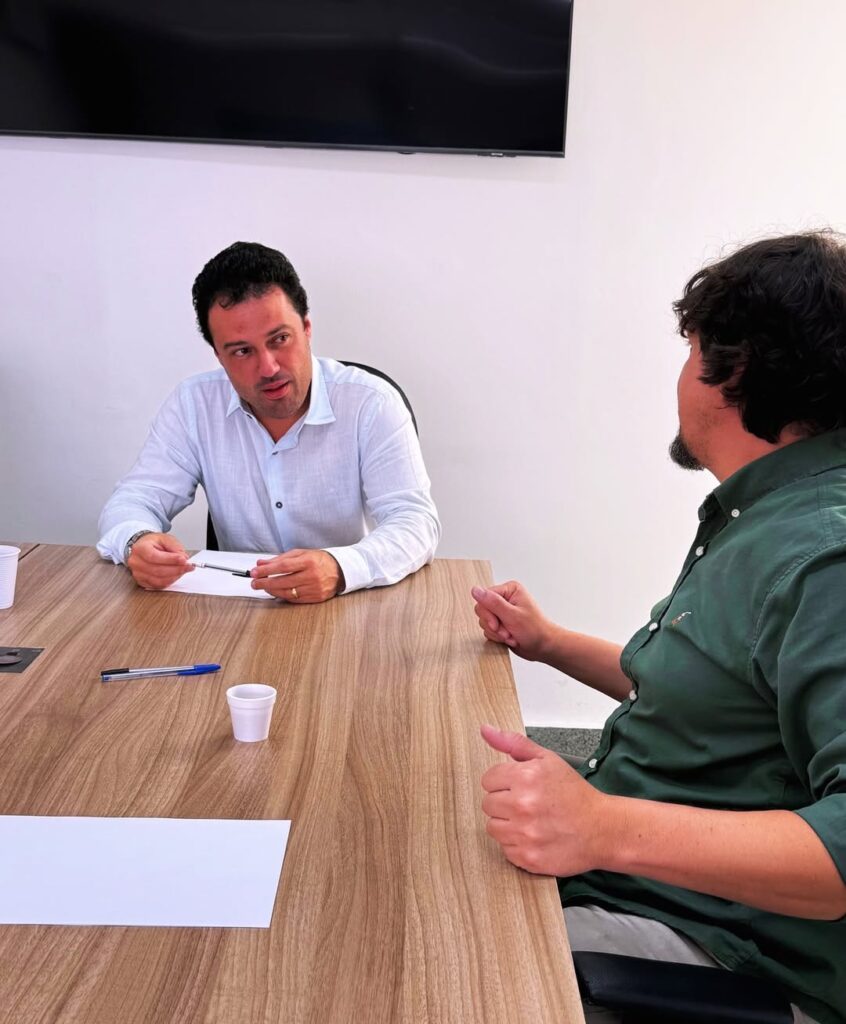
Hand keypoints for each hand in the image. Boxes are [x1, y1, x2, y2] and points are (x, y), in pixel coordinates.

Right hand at [127, 532, 193, 589]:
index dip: (170, 560)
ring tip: (184, 570)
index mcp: (140, 548)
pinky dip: (170, 581)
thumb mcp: (166, 539)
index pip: (154, 557)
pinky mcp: (142, 582)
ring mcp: (138, 573)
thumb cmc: (154, 543)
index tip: (184, 560)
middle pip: (157, 570)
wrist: (144, 547)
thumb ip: (175, 547)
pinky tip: (176, 575)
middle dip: (176, 569)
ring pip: (159, 580)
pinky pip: (158, 585)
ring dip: (175, 576)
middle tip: (188, 566)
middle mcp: (136, 562)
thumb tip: (183, 559)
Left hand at [250, 549, 342, 603]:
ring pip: (287, 592)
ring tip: (263, 586)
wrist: (340, 570)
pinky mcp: (315, 598)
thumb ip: (280, 558)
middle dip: (265, 582)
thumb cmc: (319, 560)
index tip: (254, 572)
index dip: (266, 570)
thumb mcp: (300, 554)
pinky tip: (276, 592)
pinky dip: (283, 596)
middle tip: (254, 582)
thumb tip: (261, 563)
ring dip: (272, 590)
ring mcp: (314, 588)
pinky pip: (294, 599)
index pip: (282, 567)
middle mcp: (312, 575)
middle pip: (282, 581)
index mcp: (308, 561)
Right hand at [471, 581, 554, 660]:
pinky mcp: (500, 624)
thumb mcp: (513, 615)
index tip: (496, 625)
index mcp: (509, 590)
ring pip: (485, 622)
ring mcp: (502, 612)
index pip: (485, 597)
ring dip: (497, 633)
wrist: (544, 647)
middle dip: (493, 625)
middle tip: (506, 632)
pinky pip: (488, 630)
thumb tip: (475, 590)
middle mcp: (505, 599)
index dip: (488, 613)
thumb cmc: (536, 629)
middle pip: (483, 610)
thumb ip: (493, 602)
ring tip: (511, 636)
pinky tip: (510, 638)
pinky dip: (497, 637)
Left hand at [480, 724, 608, 876]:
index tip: (520, 787)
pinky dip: (517, 844)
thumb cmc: (575, 794)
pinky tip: (535, 836)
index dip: (504, 782)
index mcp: (525, 777)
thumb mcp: (547, 759)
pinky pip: (505, 848)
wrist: (601, 829)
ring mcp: (523, 833)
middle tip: (528, 804)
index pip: (488, 780)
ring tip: (531, 820)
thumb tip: (486, 730)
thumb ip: (513, 744)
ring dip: (508, 824)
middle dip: (505, 802)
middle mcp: (521, 805)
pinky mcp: (526, 857)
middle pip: (488, 804)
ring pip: (493, 827)